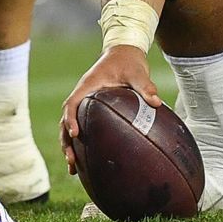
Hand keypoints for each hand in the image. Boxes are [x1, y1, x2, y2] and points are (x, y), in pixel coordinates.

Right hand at [59, 46, 162, 174]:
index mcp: (88, 86)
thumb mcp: (138, 72)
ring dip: (69, 146)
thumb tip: (156, 102)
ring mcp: (84, 102)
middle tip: (71, 160)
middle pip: (66, 120)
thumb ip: (145, 86)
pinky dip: (80, 143)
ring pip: (69, 126)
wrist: (124, 53)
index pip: (72, 104)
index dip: (71, 119)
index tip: (75, 133)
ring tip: (73, 168)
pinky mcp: (90, 108)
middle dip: (66, 141)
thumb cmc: (129, 62)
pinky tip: (85, 162)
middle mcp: (82, 95)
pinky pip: (81, 126)